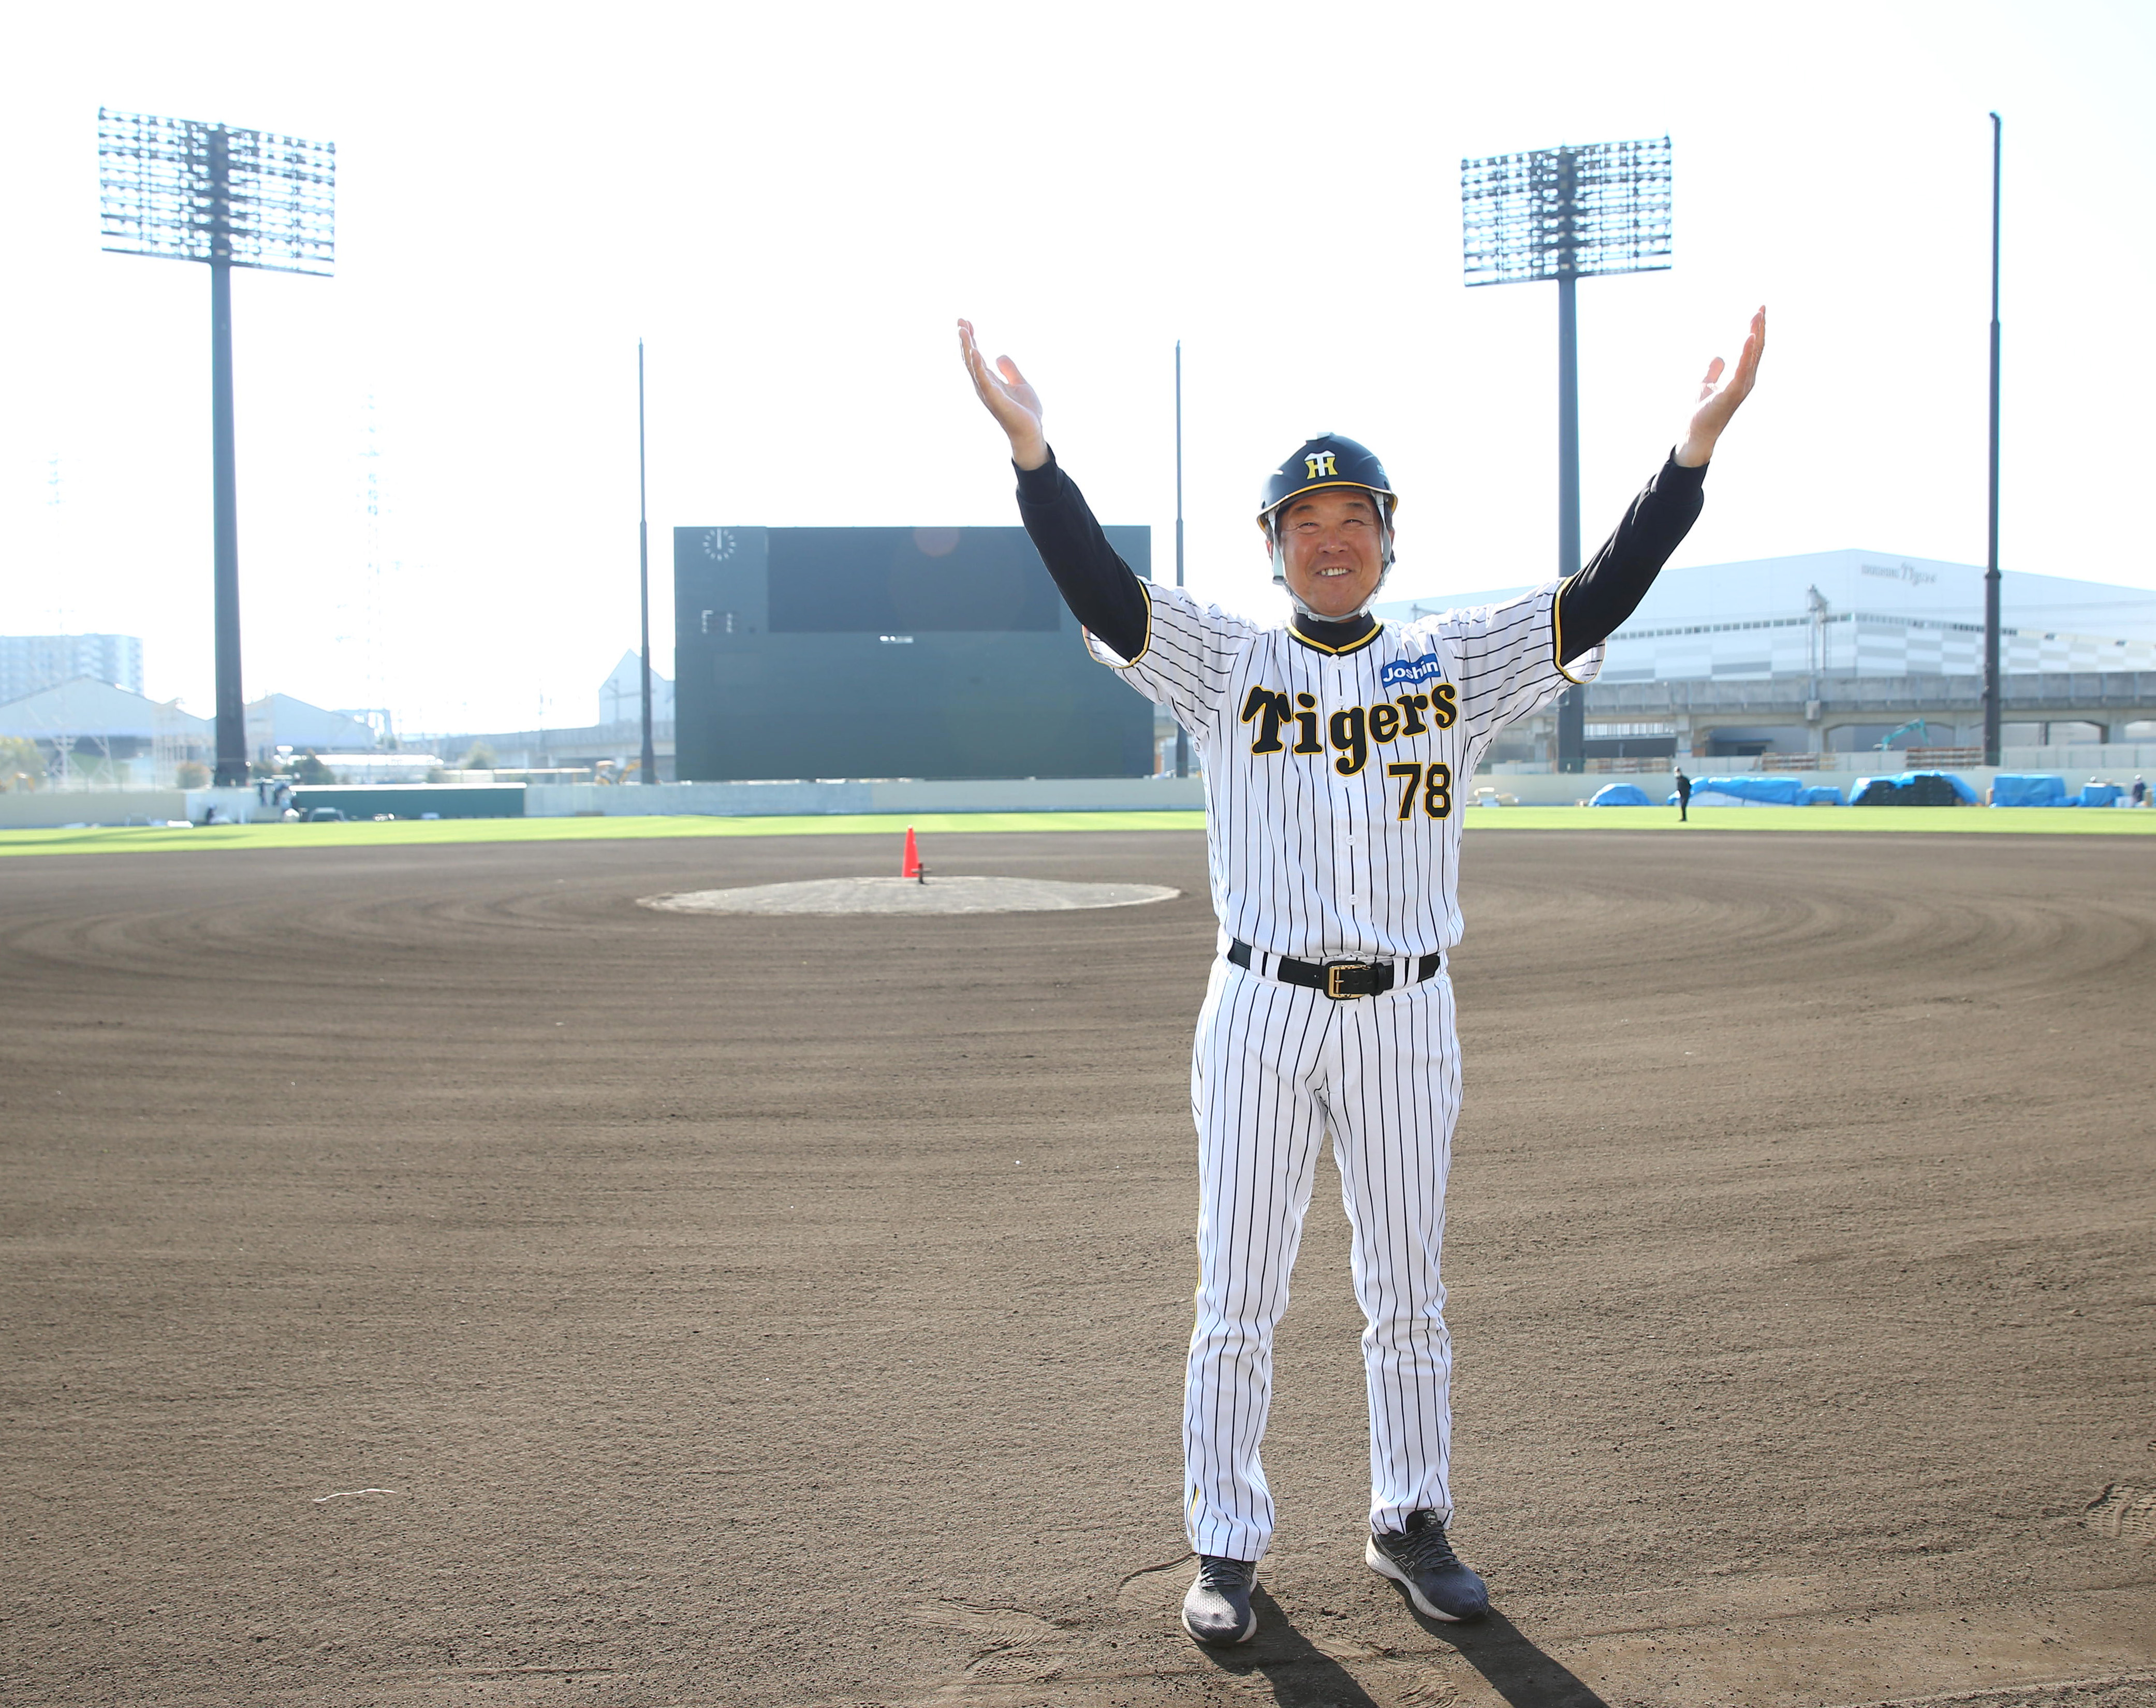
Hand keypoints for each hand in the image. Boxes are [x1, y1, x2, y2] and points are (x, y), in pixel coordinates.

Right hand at [958, 318, 1048, 470]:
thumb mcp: (1019, 383)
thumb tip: (999, 356)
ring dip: (967, 348)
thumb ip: (1009, 370)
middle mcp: (984, 386)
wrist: (1031, 433)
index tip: (966, 322)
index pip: (975, 356)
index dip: (971, 339)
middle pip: (970, 359)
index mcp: (988, 381)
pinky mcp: (995, 399)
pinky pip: (984, 380)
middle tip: (960, 320)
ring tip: (962, 330)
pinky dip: (978, 366)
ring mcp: (988, 393)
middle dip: (965, 339)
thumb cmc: (1025, 412)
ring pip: (973, 366)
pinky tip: (974, 351)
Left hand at [1675, 306, 1765, 467]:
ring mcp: (1741, 387)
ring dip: (1755, 334)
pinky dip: (1746, 352)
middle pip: (1756, 349)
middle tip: (1762, 307)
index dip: (1756, 331)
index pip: (1752, 350)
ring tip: (1757, 316)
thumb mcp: (1706, 384)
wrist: (1695, 434)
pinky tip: (1749, 337)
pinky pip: (1742, 369)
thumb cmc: (1701, 412)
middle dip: (1759, 328)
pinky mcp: (1732, 393)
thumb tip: (1718, 358)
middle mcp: (1746, 381)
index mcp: (1742, 378)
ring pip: (1752, 355)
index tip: (1758, 312)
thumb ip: (1714, 371)